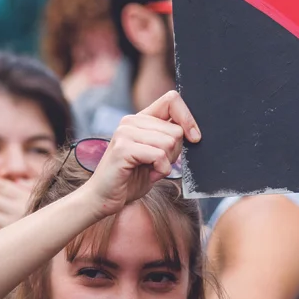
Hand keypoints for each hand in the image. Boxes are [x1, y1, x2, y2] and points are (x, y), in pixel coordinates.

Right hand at [82, 91, 200, 218]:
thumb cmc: (131, 179)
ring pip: (170, 142)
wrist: (104, 198)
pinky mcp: (123, 148)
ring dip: (167, 162)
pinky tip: (148, 174)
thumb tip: (193, 132)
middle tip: (158, 164)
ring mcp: (125, 133)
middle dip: (175, 152)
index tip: (194, 137)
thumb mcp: (157, 155)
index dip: (188, 118)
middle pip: (176, 129)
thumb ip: (169, 140)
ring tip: (151, 169)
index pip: (171, 100)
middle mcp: (131, 121)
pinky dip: (161, 169)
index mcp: (140, 119)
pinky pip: (159, 155)